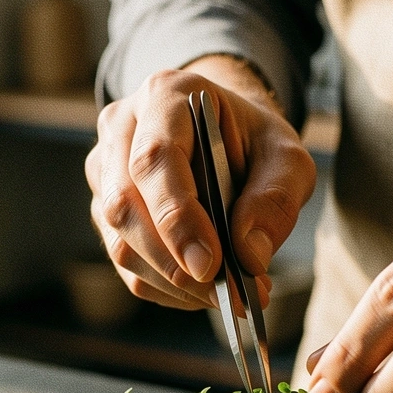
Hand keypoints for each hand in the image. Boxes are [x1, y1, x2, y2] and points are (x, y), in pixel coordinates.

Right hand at [85, 59, 316, 309]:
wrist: (226, 136)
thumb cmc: (255, 143)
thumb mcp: (287, 158)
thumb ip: (275, 200)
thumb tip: (248, 255)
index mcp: (164, 96)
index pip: (154, 159)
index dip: (177, 217)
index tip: (210, 265)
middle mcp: (121, 130)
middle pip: (125, 207)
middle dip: (176, 263)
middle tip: (232, 295)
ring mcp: (105, 174)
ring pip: (120, 244)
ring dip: (175, 283)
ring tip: (231, 296)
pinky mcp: (106, 215)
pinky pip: (127, 266)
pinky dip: (168, 289)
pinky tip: (206, 290)